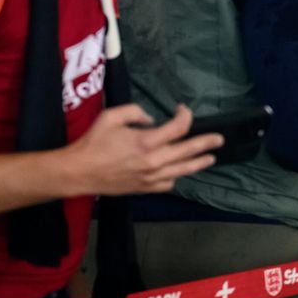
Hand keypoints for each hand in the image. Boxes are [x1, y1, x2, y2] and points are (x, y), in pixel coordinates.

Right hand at [66, 105, 222, 195]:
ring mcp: (151, 177)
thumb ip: (135, 112)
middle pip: (188, 150)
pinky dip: (176, 177)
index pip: (179, 128)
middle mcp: (154, 161)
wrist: (78, 172)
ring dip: (199, 163)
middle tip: (219, 139)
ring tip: (210, 158)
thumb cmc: (93, 142)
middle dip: (206, 143)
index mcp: (147, 141)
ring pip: (183, 170)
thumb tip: (151, 120)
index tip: (182, 109)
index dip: (185, 116)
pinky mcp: (144, 188)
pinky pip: (168, 184)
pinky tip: (180, 172)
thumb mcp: (112, 116)